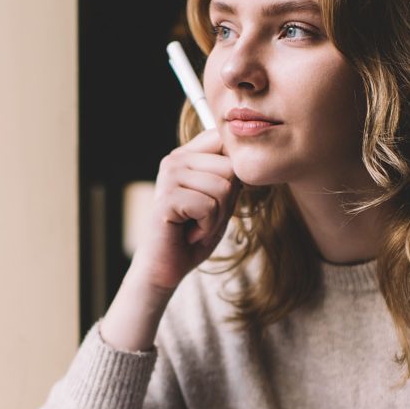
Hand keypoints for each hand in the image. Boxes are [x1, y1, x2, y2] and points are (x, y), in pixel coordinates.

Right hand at [130, 129, 239, 293]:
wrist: (165, 268)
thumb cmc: (194, 235)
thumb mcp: (220, 201)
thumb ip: (230, 177)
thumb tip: (244, 160)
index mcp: (186, 156)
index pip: (224, 140)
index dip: (235, 172)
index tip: (219, 198)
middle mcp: (174, 160)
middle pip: (230, 167)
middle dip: (228, 201)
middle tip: (204, 218)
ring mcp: (168, 177)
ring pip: (223, 187)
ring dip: (217, 217)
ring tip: (196, 226)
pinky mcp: (167, 198)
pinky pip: (209, 206)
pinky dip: (206, 228)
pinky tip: (189, 234)